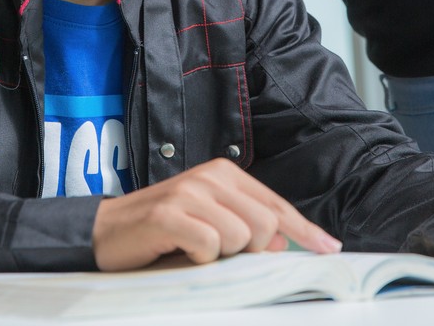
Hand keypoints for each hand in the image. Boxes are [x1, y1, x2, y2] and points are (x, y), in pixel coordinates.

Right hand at [92, 158, 340, 269]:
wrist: (105, 232)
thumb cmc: (163, 231)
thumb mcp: (210, 222)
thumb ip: (247, 227)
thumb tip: (284, 244)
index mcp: (225, 173)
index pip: (277, 206)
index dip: (305, 231)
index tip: (328, 249)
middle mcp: (210, 176)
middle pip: (265, 227)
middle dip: (248, 250)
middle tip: (214, 250)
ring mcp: (189, 192)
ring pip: (240, 239)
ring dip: (218, 256)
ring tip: (192, 247)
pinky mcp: (169, 213)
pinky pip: (209, 248)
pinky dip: (197, 259)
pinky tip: (178, 249)